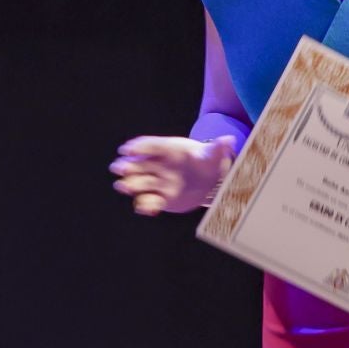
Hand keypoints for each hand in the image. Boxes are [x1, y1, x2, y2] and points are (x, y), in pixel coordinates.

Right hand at [110, 135, 235, 214]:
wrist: (209, 181)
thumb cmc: (207, 161)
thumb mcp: (213, 154)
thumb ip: (218, 148)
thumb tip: (230, 139)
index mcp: (167, 149)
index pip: (149, 145)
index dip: (138, 147)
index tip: (127, 149)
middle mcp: (158, 165)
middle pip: (138, 164)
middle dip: (127, 165)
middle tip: (119, 168)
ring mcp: (157, 182)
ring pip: (139, 182)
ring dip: (130, 184)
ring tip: (123, 186)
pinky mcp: (161, 198)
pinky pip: (149, 201)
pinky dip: (146, 205)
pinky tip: (145, 208)